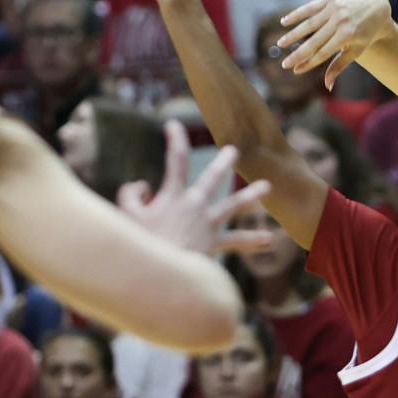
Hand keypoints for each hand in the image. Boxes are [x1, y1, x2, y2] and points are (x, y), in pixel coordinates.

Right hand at [112, 118, 272, 256]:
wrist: (158, 273)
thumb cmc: (141, 244)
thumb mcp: (127, 215)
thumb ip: (131, 194)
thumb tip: (143, 185)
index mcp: (173, 196)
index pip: (175, 160)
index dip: (175, 139)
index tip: (173, 124)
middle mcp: (195, 205)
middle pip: (212, 177)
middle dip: (223, 162)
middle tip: (233, 150)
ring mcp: (207, 224)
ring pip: (234, 205)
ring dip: (251, 194)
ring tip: (267, 186)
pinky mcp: (214, 244)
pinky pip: (237, 241)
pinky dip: (253, 240)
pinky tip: (270, 238)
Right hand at [277, 0, 395, 88]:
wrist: (376, 4)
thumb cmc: (366, 32)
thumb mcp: (356, 50)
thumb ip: (339, 66)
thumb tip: (327, 87)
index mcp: (347, 36)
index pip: (323, 53)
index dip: (308, 63)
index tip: (295, 70)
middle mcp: (340, 21)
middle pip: (314, 41)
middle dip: (298, 54)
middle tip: (284, 64)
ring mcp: (334, 9)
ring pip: (309, 24)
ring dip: (293, 35)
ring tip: (281, 44)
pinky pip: (309, 8)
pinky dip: (296, 14)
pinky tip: (284, 22)